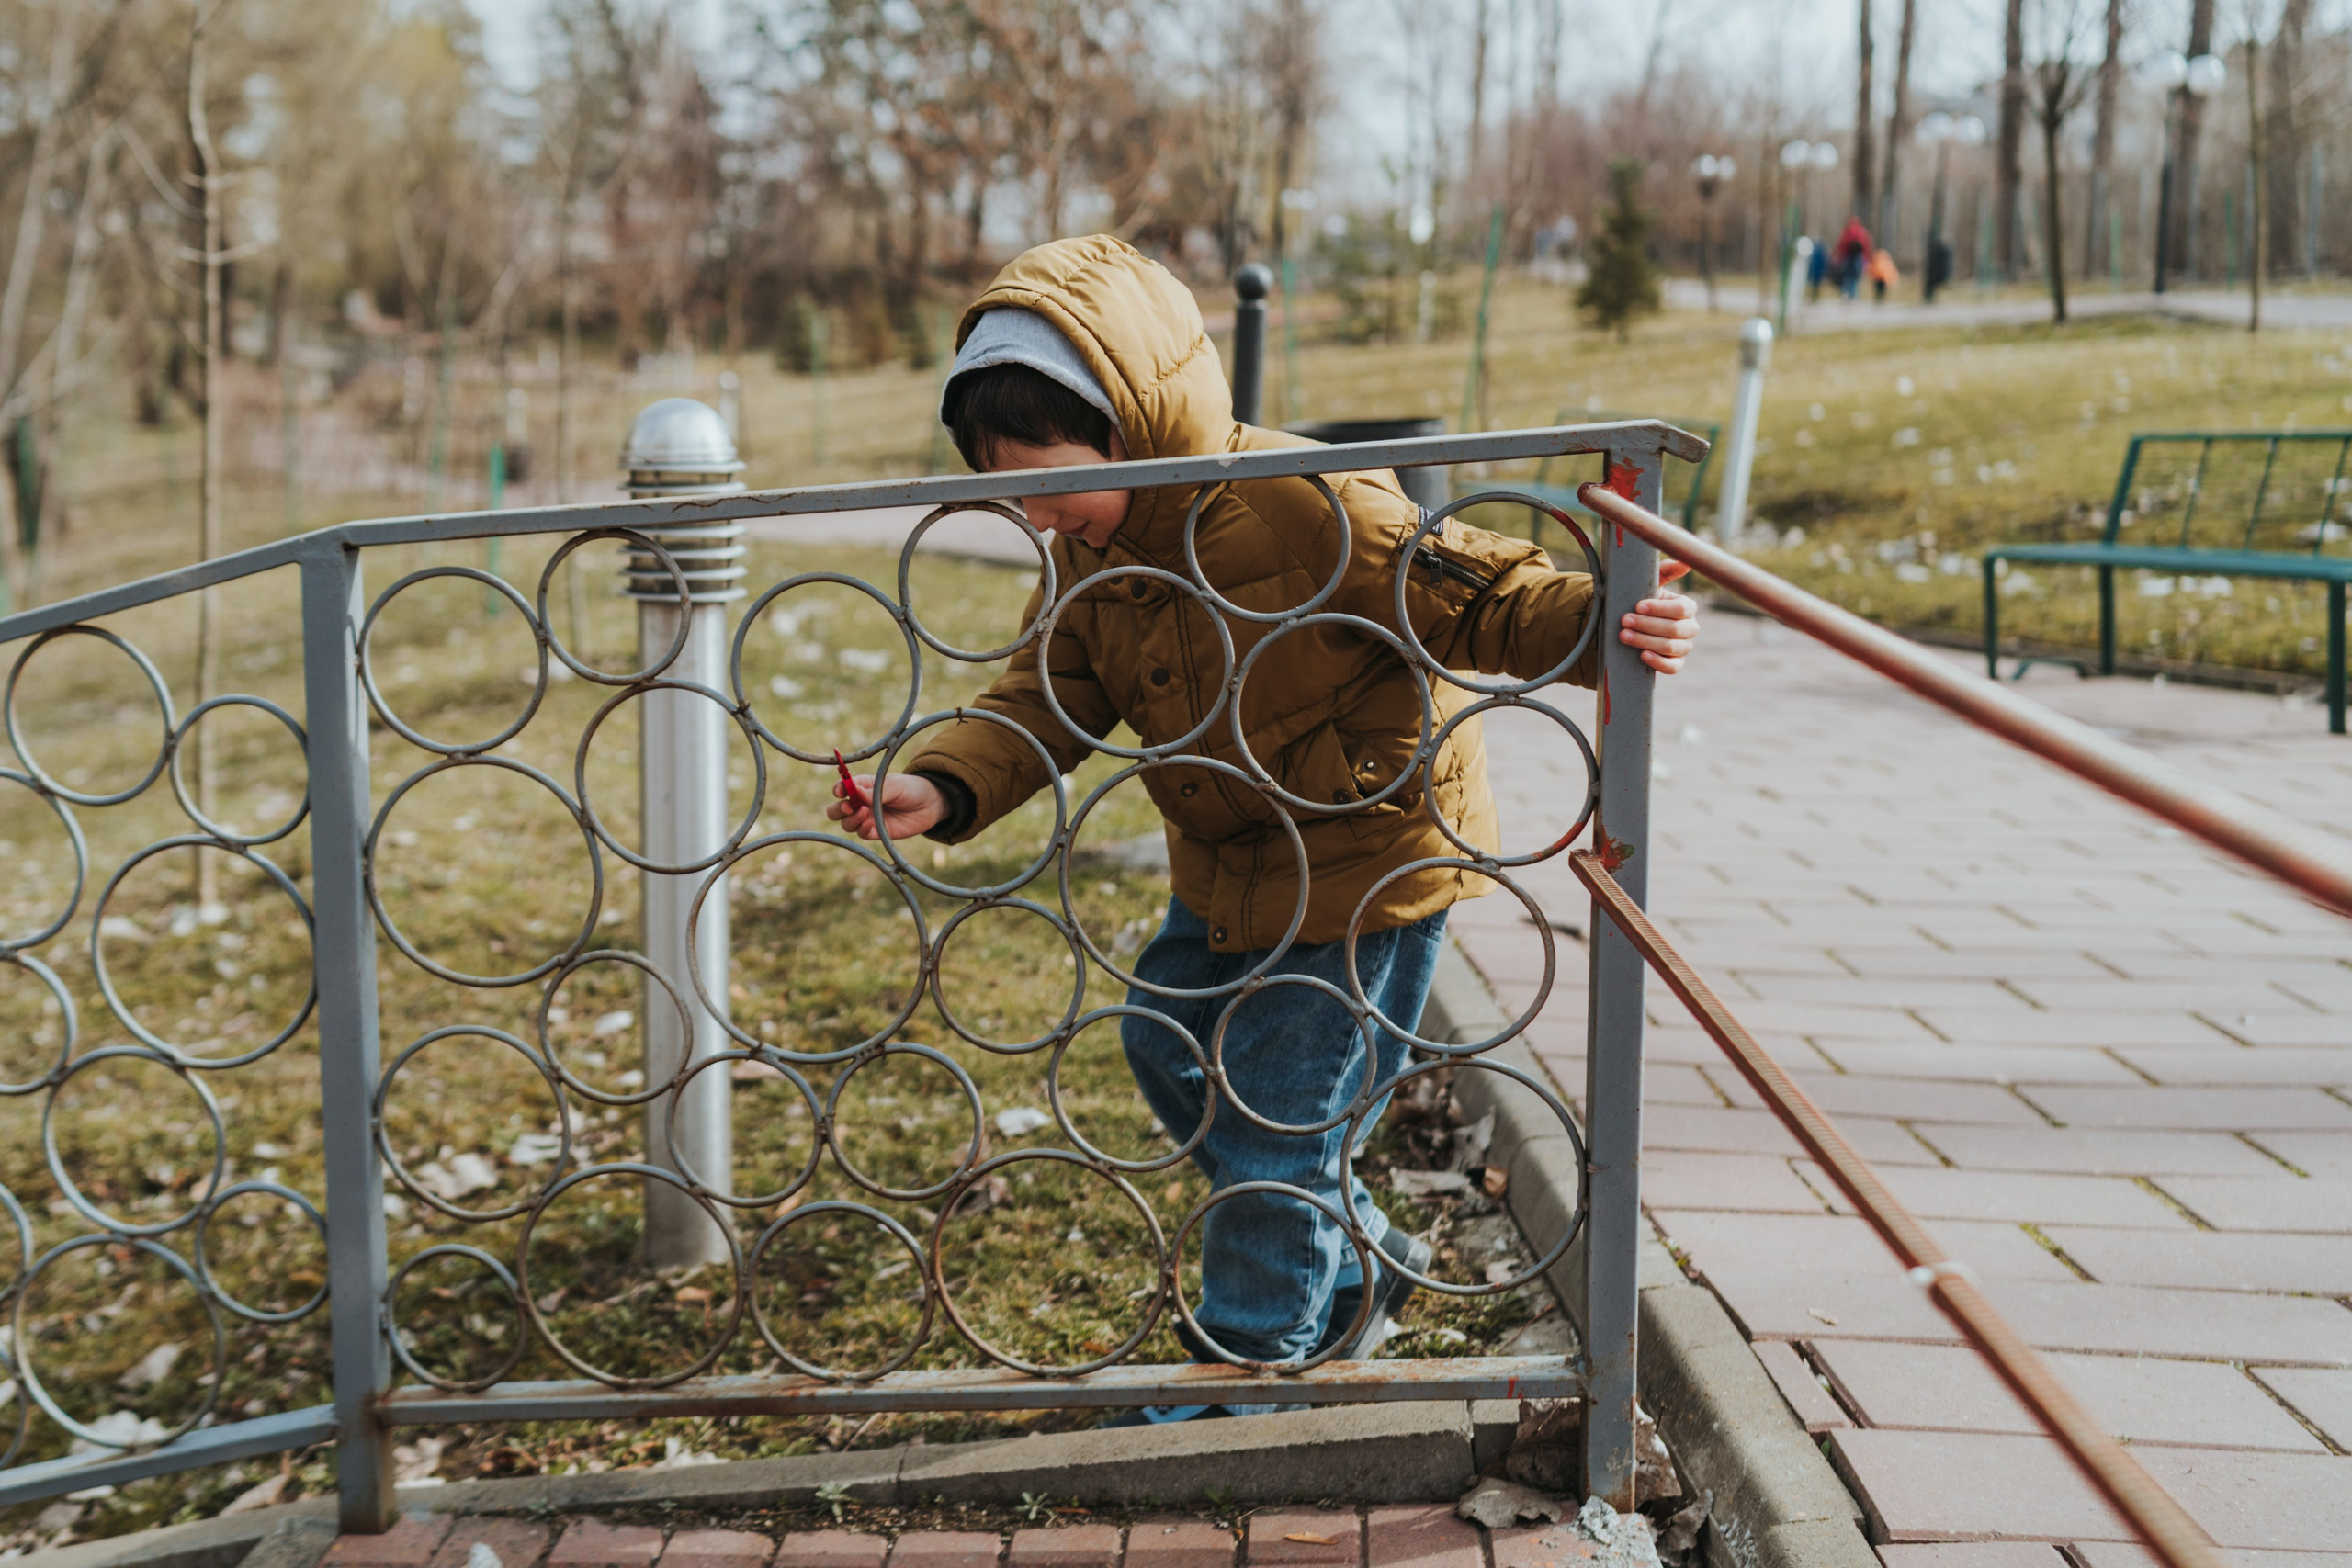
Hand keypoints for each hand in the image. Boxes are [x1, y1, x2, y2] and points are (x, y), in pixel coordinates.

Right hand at [826, 772, 947, 840]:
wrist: (931, 804)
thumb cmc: (911, 789)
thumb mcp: (894, 785)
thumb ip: (875, 791)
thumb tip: (856, 791)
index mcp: (862, 786)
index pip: (841, 788)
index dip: (838, 789)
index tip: (841, 791)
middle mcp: (861, 803)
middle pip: (836, 810)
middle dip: (837, 809)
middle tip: (847, 807)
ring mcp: (867, 818)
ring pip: (846, 824)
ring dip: (851, 820)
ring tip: (864, 813)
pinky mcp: (877, 832)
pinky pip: (862, 834)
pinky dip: (862, 830)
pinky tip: (869, 826)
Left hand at [1619, 562, 1699, 674]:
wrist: (1631, 624)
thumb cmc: (1643, 600)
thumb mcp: (1652, 584)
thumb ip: (1666, 571)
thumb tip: (1685, 562)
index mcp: (1687, 607)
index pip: (1681, 609)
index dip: (1660, 608)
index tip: (1638, 606)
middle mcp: (1689, 628)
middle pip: (1675, 629)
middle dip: (1647, 625)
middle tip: (1624, 620)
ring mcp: (1683, 647)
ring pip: (1671, 647)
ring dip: (1646, 641)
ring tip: (1624, 635)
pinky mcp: (1675, 663)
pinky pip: (1672, 667)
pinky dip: (1658, 662)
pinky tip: (1642, 655)